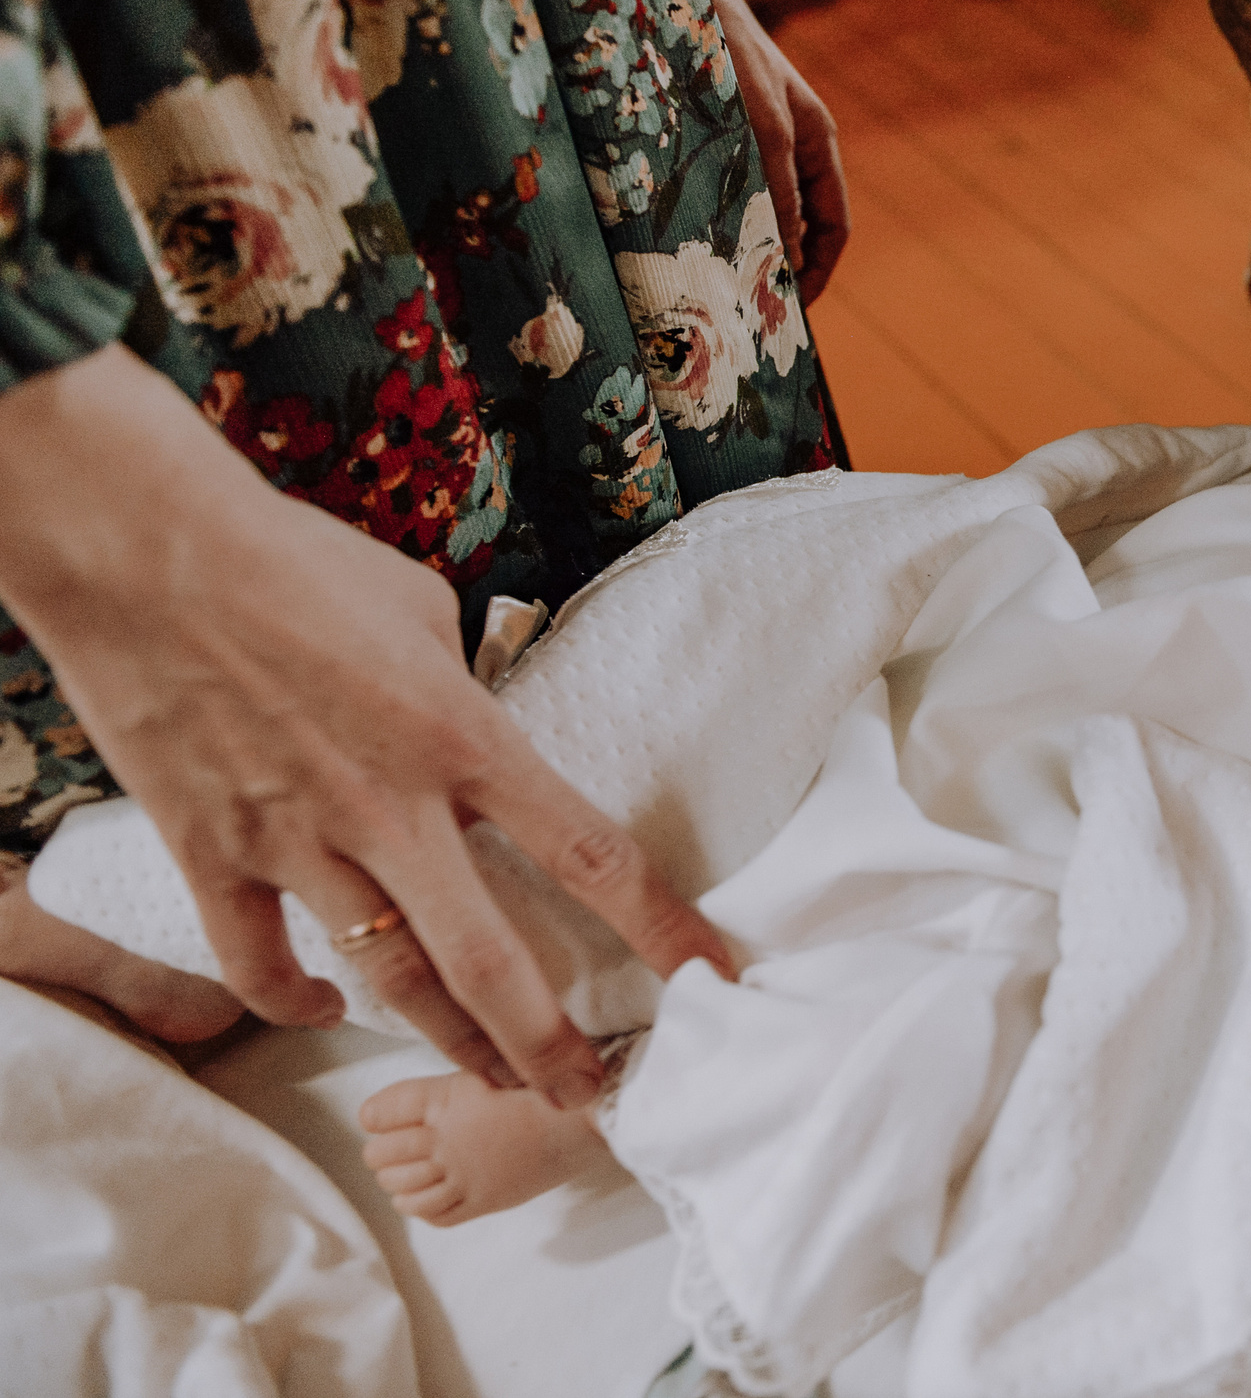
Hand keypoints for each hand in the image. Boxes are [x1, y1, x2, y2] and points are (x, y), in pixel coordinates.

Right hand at [0, 347, 732, 1108]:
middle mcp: (394, 808)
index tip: (706, 976)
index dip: (659, 926)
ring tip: (491, 1081)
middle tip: (589, 1095)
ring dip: (448, 1041)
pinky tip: (328, 1016)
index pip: (589, 852)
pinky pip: (260, 962)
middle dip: (548, 1045)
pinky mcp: (213, 854)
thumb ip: (461, 685)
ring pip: (390, 979)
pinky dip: (295, 1002)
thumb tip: (478, 715)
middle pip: (491, 961)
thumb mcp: (422, 611)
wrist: (146, 553)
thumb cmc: (294, 560)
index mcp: (464, 738)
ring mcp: (300, 841)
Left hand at [645, 0, 849, 299]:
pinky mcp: (718, 137)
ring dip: (743, 248)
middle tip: (748, 310)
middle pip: (800, 227)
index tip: (792, 311)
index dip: (819, 273)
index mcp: (818, 143)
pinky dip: (716, 222)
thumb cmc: (727, 49)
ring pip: (760, 213)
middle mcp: (791, 147)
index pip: (835, 226)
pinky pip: (726, 193)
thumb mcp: (761, 125)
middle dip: (781, 268)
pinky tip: (688, 240)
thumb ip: (778, 187)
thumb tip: (785, 253)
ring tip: (716, 284)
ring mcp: (756, 141)